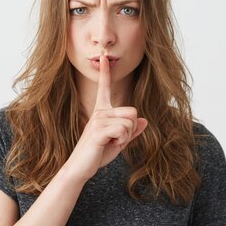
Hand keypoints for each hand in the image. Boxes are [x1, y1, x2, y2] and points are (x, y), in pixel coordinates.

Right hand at [65, 55, 147, 181]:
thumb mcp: (119, 142)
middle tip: (116, 139)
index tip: (103, 57)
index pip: (104, 88)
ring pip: (130, 122)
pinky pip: (124, 130)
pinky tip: (109, 144)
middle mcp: (99, 112)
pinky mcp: (98, 130)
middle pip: (132, 111)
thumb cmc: (97, 154)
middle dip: (131, 128)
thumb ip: (131, 131)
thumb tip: (145, 121)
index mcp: (102, 111)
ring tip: (110, 142)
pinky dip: (122, 140)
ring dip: (126, 136)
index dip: (105, 73)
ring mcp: (98, 119)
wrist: (80, 168)